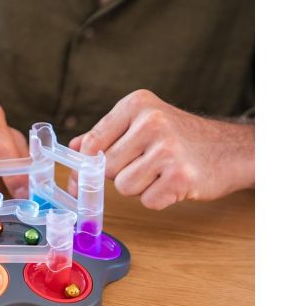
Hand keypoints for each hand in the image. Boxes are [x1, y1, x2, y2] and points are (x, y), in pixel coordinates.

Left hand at [68, 90, 253, 209]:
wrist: (230, 149)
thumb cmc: (183, 137)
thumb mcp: (144, 123)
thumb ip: (107, 134)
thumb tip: (75, 148)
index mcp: (137, 105)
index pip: (92, 143)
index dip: (83, 167)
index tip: (78, 182)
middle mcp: (152, 122)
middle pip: (107, 168)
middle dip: (121, 174)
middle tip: (145, 166)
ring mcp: (168, 149)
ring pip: (125, 187)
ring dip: (140, 188)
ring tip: (161, 173)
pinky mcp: (181, 176)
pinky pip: (148, 201)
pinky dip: (158, 198)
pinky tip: (173, 183)